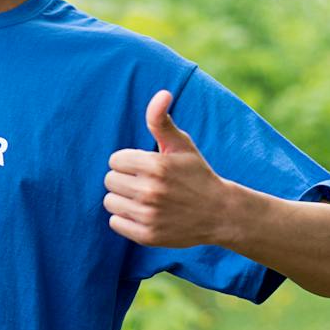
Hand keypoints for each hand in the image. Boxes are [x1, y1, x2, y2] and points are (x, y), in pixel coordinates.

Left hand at [102, 89, 229, 247]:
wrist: (220, 213)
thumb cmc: (196, 174)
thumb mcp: (181, 145)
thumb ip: (162, 120)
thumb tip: (161, 93)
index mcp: (156, 166)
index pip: (115, 160)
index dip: (128, 162)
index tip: (145, 166)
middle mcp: (150, 191)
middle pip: (110, 180)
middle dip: (124, 179)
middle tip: (144, 183)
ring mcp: (148, 215)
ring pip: (109, 202)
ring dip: (123, 199)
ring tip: (144, 198)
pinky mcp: (147, 236)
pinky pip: (115, 223)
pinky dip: (125, 219)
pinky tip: (143, 214)